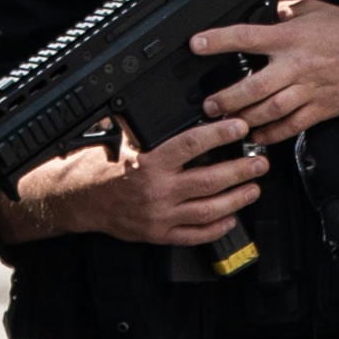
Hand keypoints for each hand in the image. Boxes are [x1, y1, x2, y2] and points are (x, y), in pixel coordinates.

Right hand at [0, 122, 264, 248]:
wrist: (78, 199)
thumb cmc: (99, 165)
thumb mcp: (121, 137)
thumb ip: (147, 126)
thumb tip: (170, 104)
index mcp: (148, 161)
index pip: (193, 145)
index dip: (221, 135)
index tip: (240, 127)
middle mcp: (157, 190)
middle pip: (210, 180)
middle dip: (241, 170)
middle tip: (260, 162)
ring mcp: (160, 215)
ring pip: (209, 209)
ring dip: (237, 198)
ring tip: (253, 188)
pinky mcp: (159, 234)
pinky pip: (195, 234)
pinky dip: (217, 227)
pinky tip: (231, 217)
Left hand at [192, 0, 338, 156]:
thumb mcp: (317, 9)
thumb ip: (287, 10)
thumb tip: (267, 9)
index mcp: (292, 37)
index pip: (247, 37)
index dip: (218, 40)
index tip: (195, 44)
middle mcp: (297, 65)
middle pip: (252, 87)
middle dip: (226, 99)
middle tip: (208, 105)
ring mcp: (308, 90)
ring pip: (268, 111)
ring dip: (243, 119)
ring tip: (226, 123)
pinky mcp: (320, 109)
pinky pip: (290, 126)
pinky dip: (270, 135)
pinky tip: (256, 136)